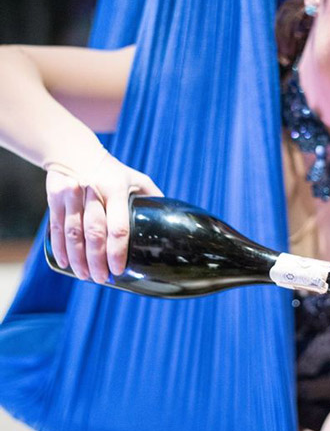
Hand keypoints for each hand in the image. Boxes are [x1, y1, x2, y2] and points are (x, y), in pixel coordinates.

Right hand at [46, 152, 162, 283]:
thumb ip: (154, 198)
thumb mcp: (137, 179)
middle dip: (96, 260)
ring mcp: (72, 194)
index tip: (118, 269)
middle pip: (94, 233)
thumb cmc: (113, 171)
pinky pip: (57, 227)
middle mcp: (94, 191)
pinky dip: (60, 248)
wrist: (75, 152)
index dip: (117, 251)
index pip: (118, 226)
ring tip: (85, 276)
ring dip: (78, 258)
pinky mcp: (55, 197)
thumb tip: (173, 223)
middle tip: (101, 279)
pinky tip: (66, 264)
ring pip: (73, 233)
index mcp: (117, 189)